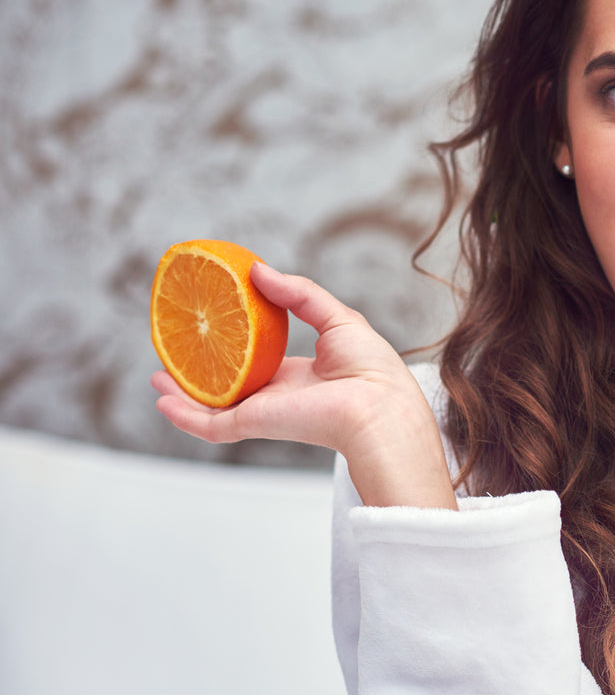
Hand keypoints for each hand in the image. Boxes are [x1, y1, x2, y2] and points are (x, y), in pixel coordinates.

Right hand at [152, 263, 455, 508]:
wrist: (377, 404)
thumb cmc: (371, 367)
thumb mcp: (337, 317)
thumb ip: (298, 294)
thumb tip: (259, 270)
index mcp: (300, 376)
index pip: (261, 364)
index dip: (237, 347)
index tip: (215, 328)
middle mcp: (278, 396)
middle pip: (230, 387)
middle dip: (201, 374)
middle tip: (177, 353)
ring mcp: (263, 411)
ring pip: (212, 407)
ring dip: (183, 394)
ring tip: (158, 375)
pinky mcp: (254, 424)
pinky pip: (209, 424)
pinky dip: (183, 416)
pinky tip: (162, 400)